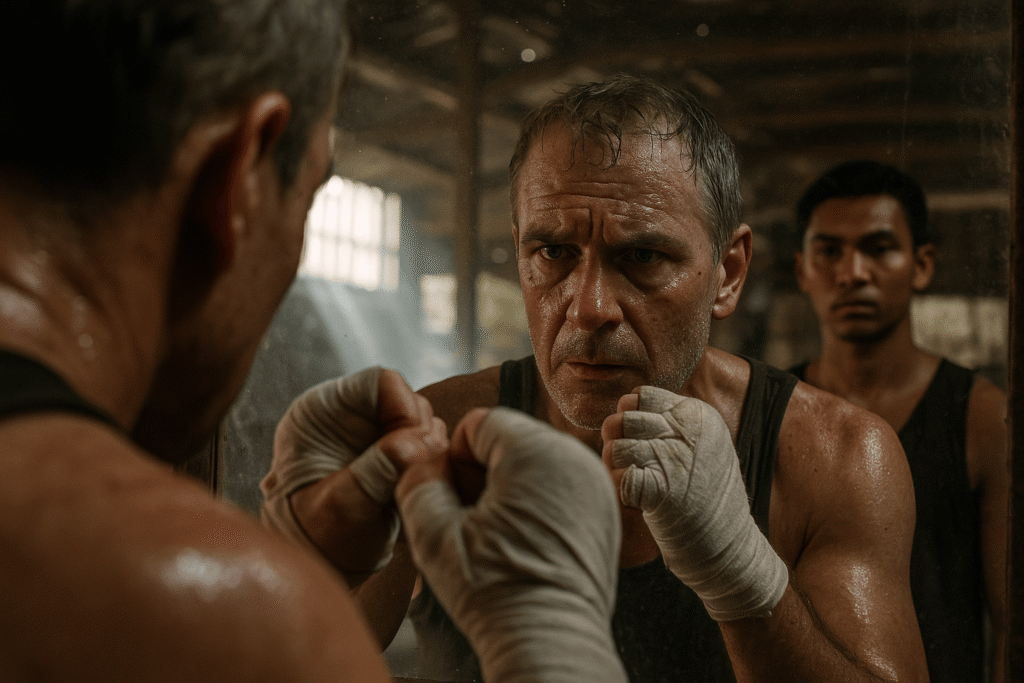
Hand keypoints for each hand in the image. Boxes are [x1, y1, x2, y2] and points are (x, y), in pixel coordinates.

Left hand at [260, 367, 446, 579]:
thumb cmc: (316, 540)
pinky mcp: (390, 451)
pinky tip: (411, 488)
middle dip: (419, 435)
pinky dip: (430, 463)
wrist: (319, 565)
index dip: (405, 409)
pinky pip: (428, 444)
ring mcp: (371, 432)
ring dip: (427, 452)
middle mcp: (348, 414)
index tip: (411, 447)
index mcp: (321, 411)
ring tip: (406, 486)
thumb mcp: (342, 508)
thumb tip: (415, 446)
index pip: (380, 382)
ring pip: (422, 421)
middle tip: (411, 473)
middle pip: (407, 399)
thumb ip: (375, 472)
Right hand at [397, 408, 627, 682]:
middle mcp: (576, 456)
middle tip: (473, 523)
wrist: (550, 645)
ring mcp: (596, 483)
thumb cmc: (493, 592)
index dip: (454, 460)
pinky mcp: (604, 509)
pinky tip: (524, 543)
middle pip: (508, 439)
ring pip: (534, 461)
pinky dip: (537, 503)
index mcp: (537, 451)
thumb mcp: (432, 533)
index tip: (455, 503)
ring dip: (508, 488)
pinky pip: (559, 485)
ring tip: (497, 536)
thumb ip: (417, 481)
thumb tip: (418, 458)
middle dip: (482, 472)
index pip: (478, 423)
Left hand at [602, 386, 787, 620]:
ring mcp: (675, 458)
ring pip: (614, 448)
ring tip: (636, 488)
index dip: (630, 421)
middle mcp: (689, 431)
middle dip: (617, 445)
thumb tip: (618, 410)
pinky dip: (620, 493)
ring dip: (616, 470)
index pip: (640, 397)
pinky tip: (638, 503)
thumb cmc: (705, 500)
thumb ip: (664, 424)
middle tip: (634, 470)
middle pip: (623, 420)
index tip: (643, 444)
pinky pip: (617, 478)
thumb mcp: (699, 448)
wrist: (731, 552)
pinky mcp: (661, 490)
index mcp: (698, 415)